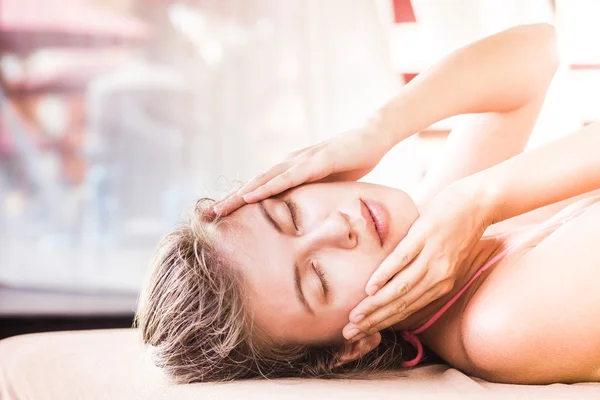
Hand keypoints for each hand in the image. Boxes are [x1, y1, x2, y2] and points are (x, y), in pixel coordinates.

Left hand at [211, 127, 391, 215]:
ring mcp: (302, 160)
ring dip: (241, 195)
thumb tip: (301, 215)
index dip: (239, 201)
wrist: (374, 137)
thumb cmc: (352, 161)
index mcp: (291, 170)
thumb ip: (312, 194)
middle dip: (231, 199)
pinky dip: (269, 187)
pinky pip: (289, 177)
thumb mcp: (328, 184)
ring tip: (221, 208)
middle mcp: (290, 163)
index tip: (220, 216)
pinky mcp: (317, 161)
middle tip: (208, 215)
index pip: (261, 187)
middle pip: (255, 183)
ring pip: (265, 180)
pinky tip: (252, 196)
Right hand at [342, 181, 493, 340]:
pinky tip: (370, 287)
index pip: (407, 310)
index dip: (383, 324)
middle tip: (350, 332)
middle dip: (373, 321)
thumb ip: (423, 273)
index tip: (360, 334)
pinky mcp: (424, 236)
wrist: (476, 202)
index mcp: (441, 284)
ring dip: (376, 305)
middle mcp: (438, 276)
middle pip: (401, 305)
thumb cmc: (457, 230)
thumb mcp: (444, 258)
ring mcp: (432, 257)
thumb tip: (396, 284)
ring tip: (355, 316)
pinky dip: (385, 275)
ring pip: (400, 288)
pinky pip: (402, 259)